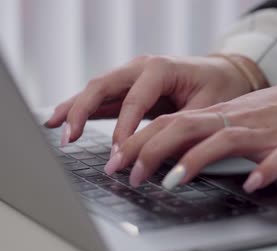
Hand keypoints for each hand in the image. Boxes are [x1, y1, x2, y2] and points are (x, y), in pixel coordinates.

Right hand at [44, 55, 262, 149]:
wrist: (223, 72)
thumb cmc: (218, 87)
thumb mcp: (208, 108)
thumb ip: (183, 129)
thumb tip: (158, 158)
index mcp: (160, 68)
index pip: (133, 101)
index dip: (123, 130)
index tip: (117, 155)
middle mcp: (140, 67)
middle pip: (101, 86)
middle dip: (81, 112)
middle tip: (69, 138)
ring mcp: (131, 75)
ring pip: (95, 90)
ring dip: (74, 108)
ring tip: (53, 126)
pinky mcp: (129, 86)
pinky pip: (102, 97)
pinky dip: (82, 108)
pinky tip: (64, 119)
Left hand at [104, 64, 276, 192]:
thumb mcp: (233, 119)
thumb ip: (203, 134)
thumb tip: (170, 153)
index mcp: (217, 115)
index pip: (168, 123)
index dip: (138, 141)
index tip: (116, 161)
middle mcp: (233, 120)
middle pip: (184, 127)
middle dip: (151, 150)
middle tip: (130, 174)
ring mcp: (263, 133)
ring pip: (223, 140)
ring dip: (194, 160)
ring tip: (172, 181)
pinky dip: (264, 171)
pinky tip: (253, 183)